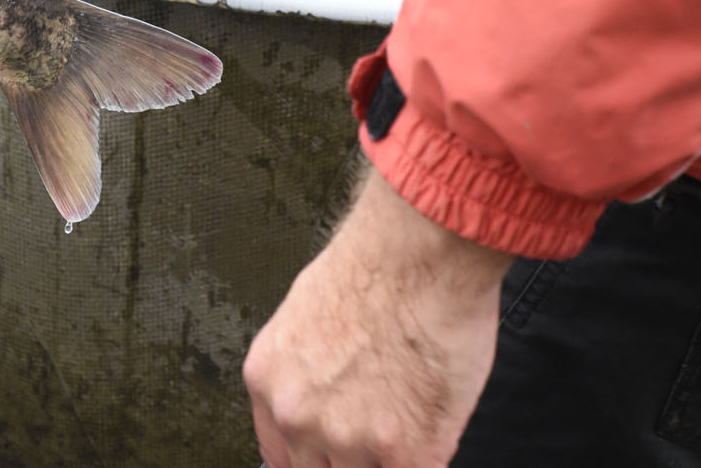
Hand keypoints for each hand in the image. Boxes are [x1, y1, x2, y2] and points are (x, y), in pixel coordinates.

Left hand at [245, 165, 514, 467]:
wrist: (419, 254)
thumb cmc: (373, 267)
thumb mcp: (305, 319)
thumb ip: (306, 371)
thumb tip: (325, 397)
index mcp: (268, 380)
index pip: (278, 455)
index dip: (313, 458)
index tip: (333, 457)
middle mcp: (298, 415)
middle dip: (348, 460)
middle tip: (375, 434)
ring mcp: (351, 438)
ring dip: (388, 459)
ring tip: (409, 419)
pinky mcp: (407, 449)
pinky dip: (425, 462)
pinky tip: (431, 438)